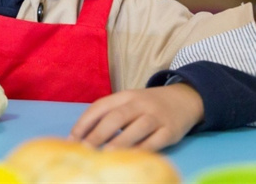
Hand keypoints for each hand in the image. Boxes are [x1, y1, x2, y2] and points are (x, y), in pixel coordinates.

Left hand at [69, 83, 203, 150]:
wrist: (184, 99)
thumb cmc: (147, 105)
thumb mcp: (128, 103)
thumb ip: (109, 115)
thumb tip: (82, 137)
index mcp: (124, 96)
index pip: (100, 107)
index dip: (84, 122)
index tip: (71, 139)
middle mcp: (140, 104)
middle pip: (117, 117)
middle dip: (98, 134)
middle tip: (84, 149)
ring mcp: (156, 116)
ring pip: (137, 128)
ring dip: (120, 141)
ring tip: (106, 154)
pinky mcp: (171, 130)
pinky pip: (156, 141)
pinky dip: (143, 149)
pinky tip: (132, 158)